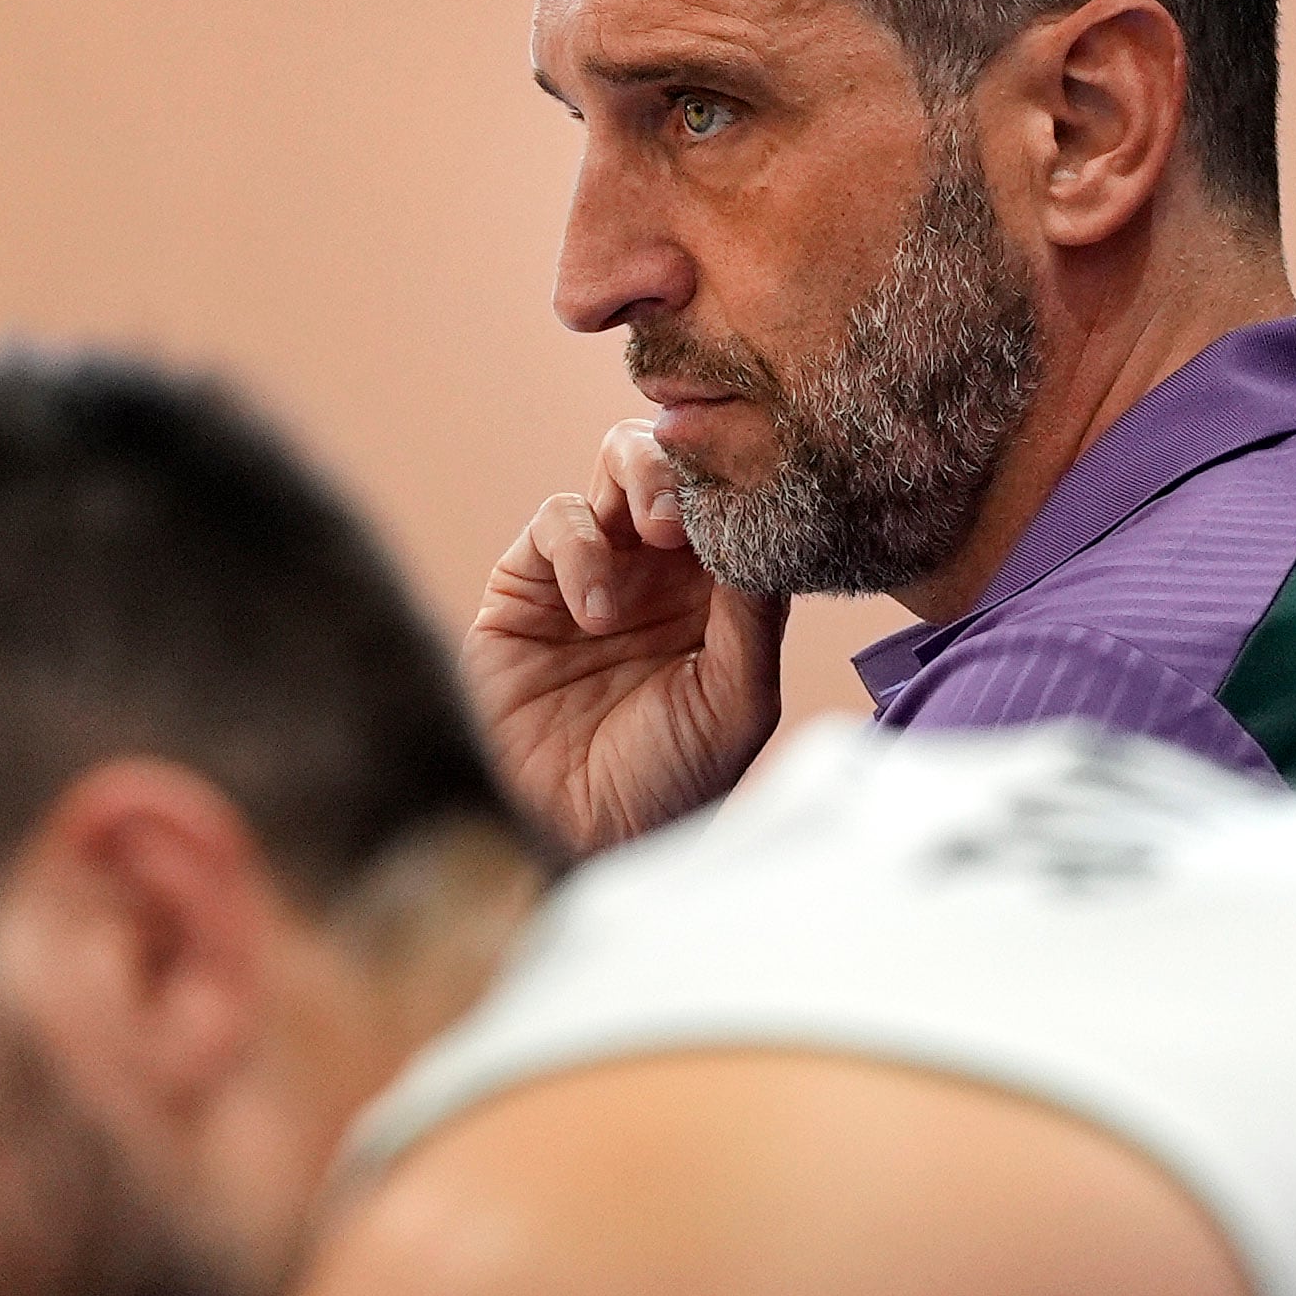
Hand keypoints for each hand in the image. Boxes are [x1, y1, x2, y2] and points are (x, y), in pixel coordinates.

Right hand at [465, 420, 786, 855]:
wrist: (572, 832)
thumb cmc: (667, 781)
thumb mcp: (735, 703)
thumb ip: (754, 618)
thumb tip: (765, 530)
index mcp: (721, 594)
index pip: (741, 506)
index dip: (749, 486)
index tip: (757, 493)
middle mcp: (662, 570)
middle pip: (682, 464)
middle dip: (691, 464)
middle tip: (699, 502)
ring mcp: (597, 566)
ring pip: (620, 464)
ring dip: (643, 481)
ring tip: (656, 536)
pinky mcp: (530, 581)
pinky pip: (558, 520)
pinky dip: (581, 547)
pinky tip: (595, 612)